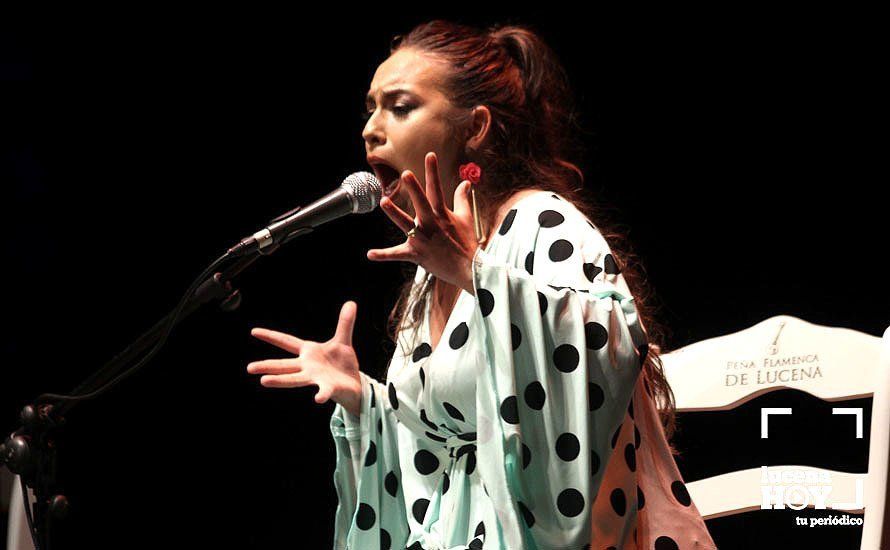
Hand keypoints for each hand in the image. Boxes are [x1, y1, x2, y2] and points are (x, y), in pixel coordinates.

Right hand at [247, 301, 362, 415]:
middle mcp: (308, 366)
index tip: (253, 331)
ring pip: (296, 379)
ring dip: (281, 380)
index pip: (286, 342)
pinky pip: (324, 391)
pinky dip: (321, 394)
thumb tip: (351, 302)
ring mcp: (316, 378)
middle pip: (284, 365)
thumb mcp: (343, 340)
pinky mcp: (329, 388)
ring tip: (264, 381)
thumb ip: (345, 323)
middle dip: (267, 365)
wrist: (354, 384)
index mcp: (309, 352)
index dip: (271, 336)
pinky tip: (317, 399)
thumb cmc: (343, 364)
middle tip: (249, 368)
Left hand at [367, 151, 478, 293]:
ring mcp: (423, 239)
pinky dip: (383, 255)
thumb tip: (466, 183)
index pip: (437, 189)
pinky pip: (397, 254)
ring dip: (394, 213)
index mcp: (442, 214)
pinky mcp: (416, 254)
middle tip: (406, 174)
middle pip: (422, 203)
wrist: (469, 269)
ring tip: (383, 202)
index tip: (429, 155)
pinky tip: (370, 254)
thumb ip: (462, 199)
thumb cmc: (467, 243)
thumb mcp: (465, 218)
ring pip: (406, 224)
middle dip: (415, 188)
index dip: (433, 171)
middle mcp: (431, 224)